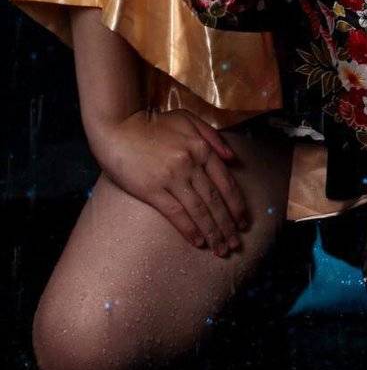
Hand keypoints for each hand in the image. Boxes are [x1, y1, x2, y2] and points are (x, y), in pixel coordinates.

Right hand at [91, 108, 249, 255]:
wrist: (118, 127)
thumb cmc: (154, 124)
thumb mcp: (188, 120)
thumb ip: (213, 137)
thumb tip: (233, 159)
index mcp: (201, 148)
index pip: (226, 182)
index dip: (237, 205)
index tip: (244, 221)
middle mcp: (190, 164)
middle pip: (215, 200)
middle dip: (228, 225)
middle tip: (235, 243)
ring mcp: (171, 178)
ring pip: (199, 210)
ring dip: (212, 232)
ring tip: (221, 249)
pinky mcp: (152, 190)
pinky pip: (175, 214)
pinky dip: (189, 230)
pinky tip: (198, 242)